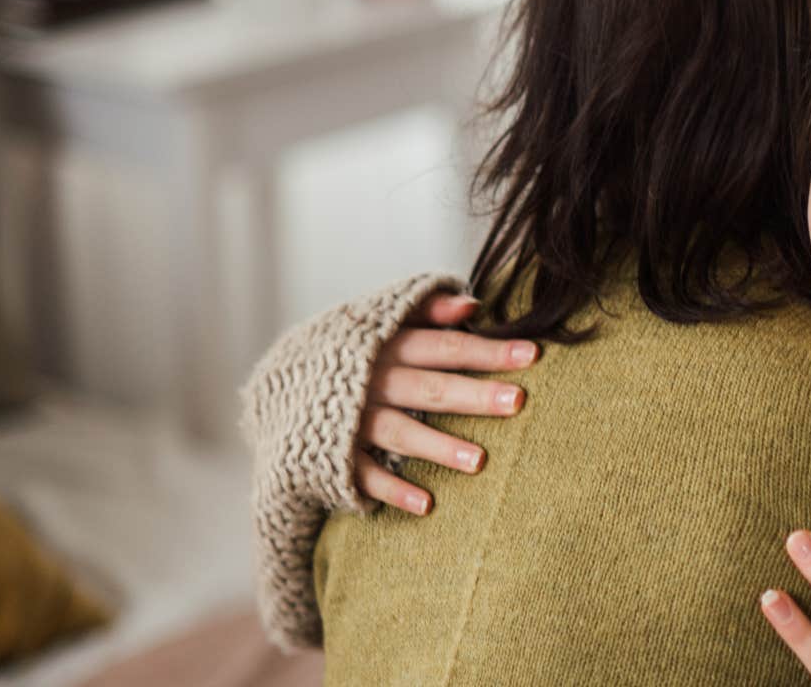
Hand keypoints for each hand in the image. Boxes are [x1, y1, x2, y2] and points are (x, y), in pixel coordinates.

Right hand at [352, 292, 538, 514]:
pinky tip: (426, 505)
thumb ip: (428, 310)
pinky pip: (363, 474)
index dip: (488, 349)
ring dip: (438, 446)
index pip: (445, 346)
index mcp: (386, 344)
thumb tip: (475, 306)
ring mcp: (350, 419)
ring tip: (480, 461)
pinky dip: (391, 490)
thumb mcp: (382, 320)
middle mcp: (370, 380)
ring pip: (398, 431)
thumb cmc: (355, 350)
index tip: (533, 354)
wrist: (277, 384)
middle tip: (516, 402)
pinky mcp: (333, 453)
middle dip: (472, 394)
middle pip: (428, 387)